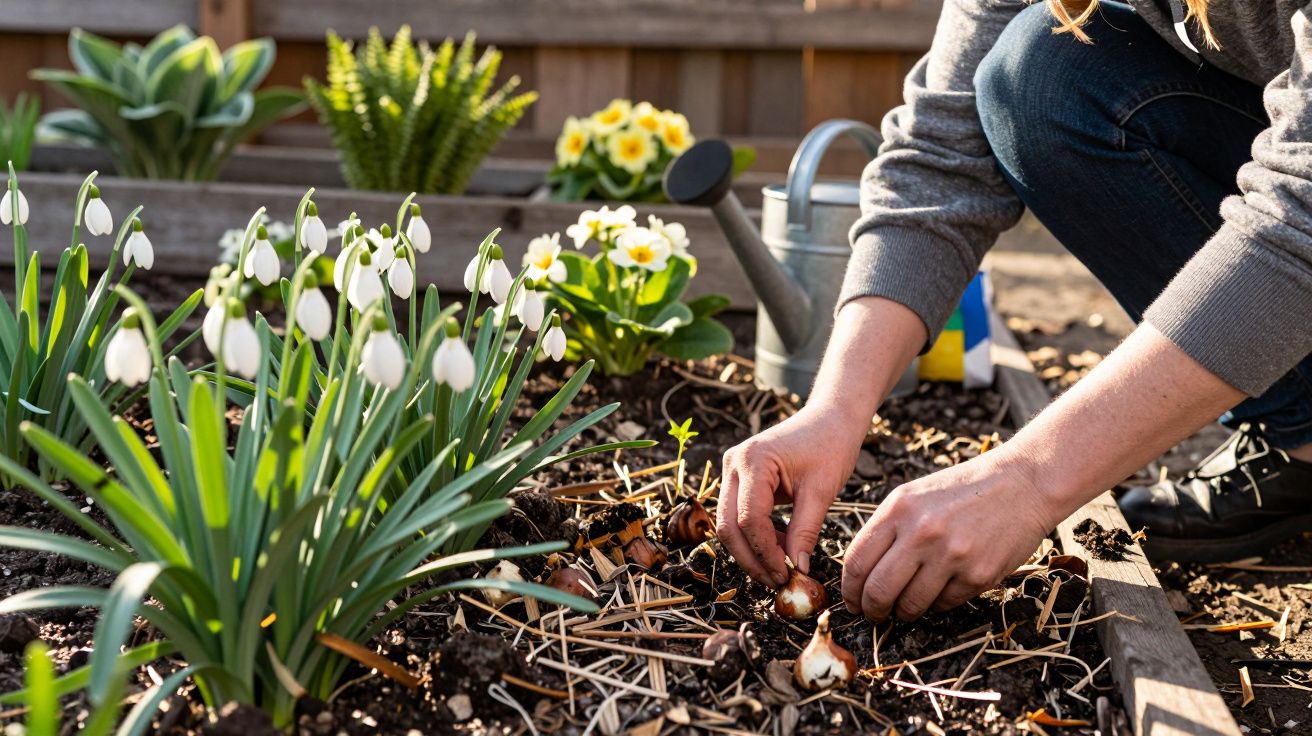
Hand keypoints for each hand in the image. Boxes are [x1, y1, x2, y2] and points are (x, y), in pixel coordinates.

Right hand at [718, 407, 864, 587]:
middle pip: (728, 525)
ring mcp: (732, 470)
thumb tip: (796, 568)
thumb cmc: (830, 446)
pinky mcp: (738, 479)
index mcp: (753, 461)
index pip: (749, 519)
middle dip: (751, 558)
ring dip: (751, 550)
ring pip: (728, 524)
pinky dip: (756, 536)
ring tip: (780, 568)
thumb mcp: (821, 491)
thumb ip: (806, 531)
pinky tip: (779, 548)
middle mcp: (734, 464)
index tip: (786, 574)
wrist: (830, 420)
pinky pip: (738, 515)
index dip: (765, 552)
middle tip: (777, 581)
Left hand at [840, 449, 1057, 620]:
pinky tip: (938, 593)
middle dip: (871, 610)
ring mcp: (950, 555)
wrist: (1021, 483)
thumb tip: (861, 572)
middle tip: (873, 615)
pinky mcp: (977, 575)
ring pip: (910, 604)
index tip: (851, 600)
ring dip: (903, 613)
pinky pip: (944, 604)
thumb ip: (887, 528)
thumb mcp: (914, 496)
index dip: (849, 589)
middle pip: (878, 590)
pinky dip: (936, 605)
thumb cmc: (963, 490)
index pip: (857, 561)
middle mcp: (921, 532)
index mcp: (898, 509)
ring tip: (905, 609)